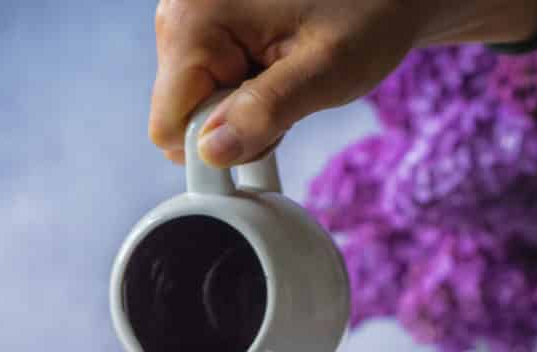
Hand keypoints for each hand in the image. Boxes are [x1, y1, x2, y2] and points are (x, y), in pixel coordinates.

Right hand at [149, 0, 536, 167]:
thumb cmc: (368, 14)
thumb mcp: (325, 72)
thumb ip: (265, 113)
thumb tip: (211, 153)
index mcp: (195, 18)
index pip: (168, 126)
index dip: (213, 152)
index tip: (266, 138)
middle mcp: (179, 12)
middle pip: (181, 116)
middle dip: (233, 127)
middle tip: (288, 102)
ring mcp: (191, 17)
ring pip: (197, 106)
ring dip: (243, 112)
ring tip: (288, 82)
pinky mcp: (208, 27)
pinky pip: (211, 86)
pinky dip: (245, 94)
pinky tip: (278, 74)